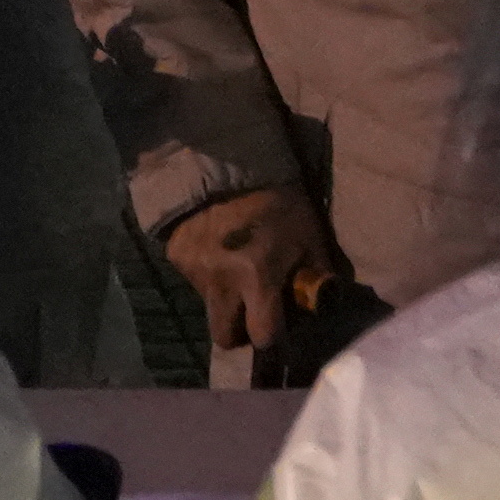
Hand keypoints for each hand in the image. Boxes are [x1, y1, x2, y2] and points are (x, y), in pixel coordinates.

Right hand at [166, 186, 345, 379]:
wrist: (226, 161)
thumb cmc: (277, 201)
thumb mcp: (308, 236)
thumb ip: (316, 275)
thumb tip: (323, 304)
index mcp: (257, 280)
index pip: (262, 336)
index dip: (272, 337)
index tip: (278, 326)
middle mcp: (222, 284)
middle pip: (224, 337)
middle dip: (239, 332)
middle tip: (252, 311)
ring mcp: (194, 273)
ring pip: (209, 307)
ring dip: (225, 298)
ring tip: (237, 269)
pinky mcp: (176, 258)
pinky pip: (194, 281)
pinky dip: (208, 274)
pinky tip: (218, 250)